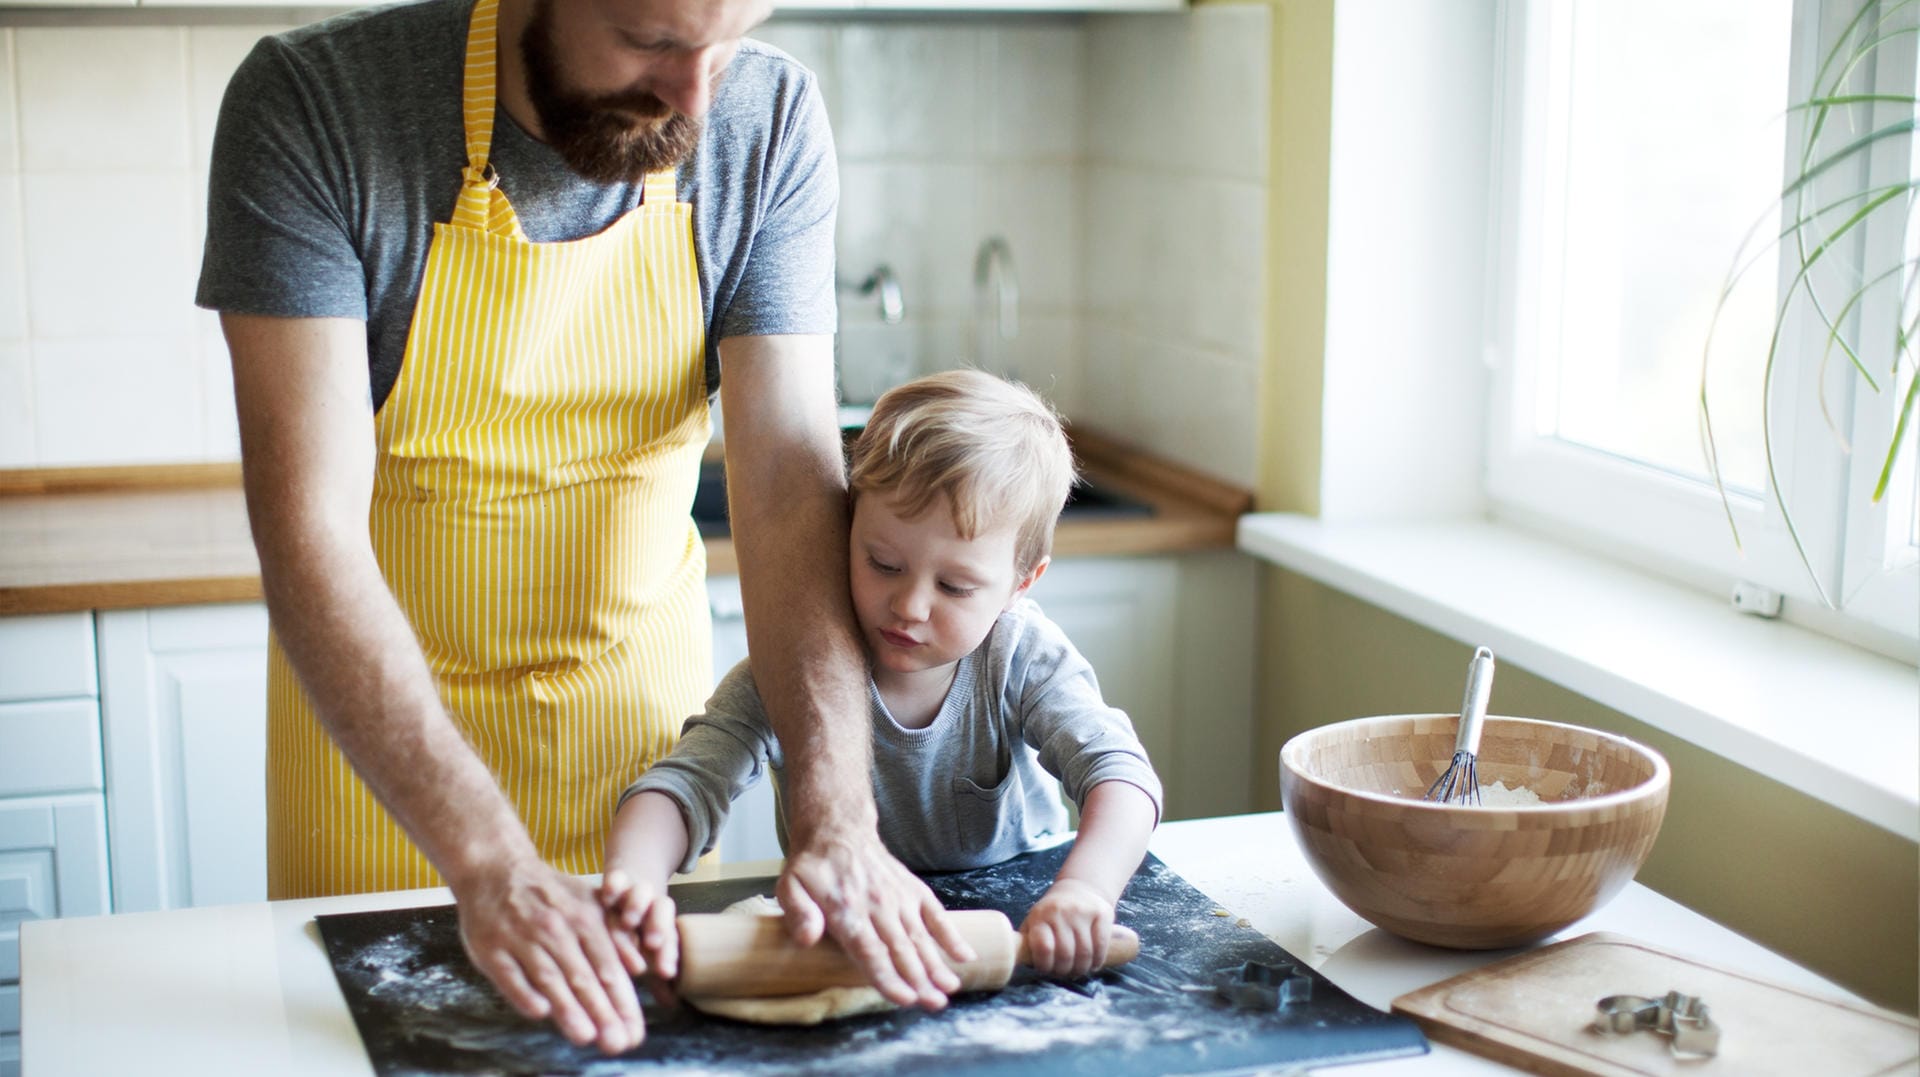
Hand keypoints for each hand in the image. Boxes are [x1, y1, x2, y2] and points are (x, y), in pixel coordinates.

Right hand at [451, 854, 643, 1054]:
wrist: (496, 869)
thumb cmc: (551, 895)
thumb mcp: (589, 903)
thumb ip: (615, 935)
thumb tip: (639, 968)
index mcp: (584, 917)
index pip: (608, 966)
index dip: (622, 1001)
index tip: (634, 1031)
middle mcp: (555, 928)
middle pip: (582, 976)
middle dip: (602, 1012)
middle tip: (617, 1042)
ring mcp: (521, 938)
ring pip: (549, 977)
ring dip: (568, 1008)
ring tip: (586, 1036)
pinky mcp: (491, 948)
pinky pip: (510, 975)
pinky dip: (524, 993)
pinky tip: (540, 1013)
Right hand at [598, 868, 679, 999]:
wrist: (624, 885)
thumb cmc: (634, 929)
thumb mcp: (644, 951)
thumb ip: (654, 977)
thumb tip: (671, 1006)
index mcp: (661, 924)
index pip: (669, 937)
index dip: (668, 954)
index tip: (666, 972)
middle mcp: (651, 907)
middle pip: (660, 912)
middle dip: (658, 927)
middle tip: (652, 945)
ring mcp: (634, 890)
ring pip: (642, 893)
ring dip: (639, 906)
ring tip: (630, 921)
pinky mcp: (617, 878)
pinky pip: (618, 878)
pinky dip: (615, 885)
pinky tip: (608, 897)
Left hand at [775, 826, 975, 1008]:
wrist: (839, 831)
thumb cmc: (814, 867)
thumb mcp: (790, 885)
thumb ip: (798, 912)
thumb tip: (807, 939)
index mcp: (846, 909)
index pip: (870, 950)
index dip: (888, 976)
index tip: (904, 997)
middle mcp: (877, 904)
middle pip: (900, 949)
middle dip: (919, 980)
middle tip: (934, 1004)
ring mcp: (899, 897)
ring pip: (920, 936)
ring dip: (936, 964)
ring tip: (950, 989)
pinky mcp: (912, 890)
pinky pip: (935, 914)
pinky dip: (951, 934)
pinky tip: (965, 956)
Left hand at [1019, 877, 1113, 978]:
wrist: (1079, 888)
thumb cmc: (1052, 914)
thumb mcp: (1034, 922)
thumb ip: (1028, 942)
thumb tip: (1018, 963)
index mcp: (1040, 916)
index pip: (1043, 948)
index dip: (1045, 965)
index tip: (1046, 969)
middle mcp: (1061, 912)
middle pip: (1065, 954)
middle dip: (1064, 971)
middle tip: (1064, 973)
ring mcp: (1082, 912)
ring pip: (1085, 953)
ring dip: (1081, 969)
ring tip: (1077, 970)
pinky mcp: (1101, 914)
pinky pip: (1101, 946)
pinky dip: (1097, 961)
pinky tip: (1092, 964)